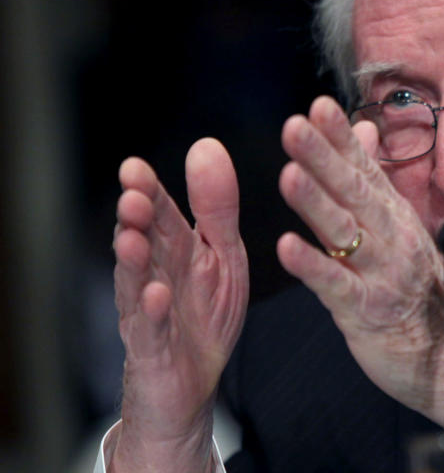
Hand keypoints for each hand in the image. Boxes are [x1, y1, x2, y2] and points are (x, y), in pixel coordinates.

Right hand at [111, 138, 247, 471]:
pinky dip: (152, 313)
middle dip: (136, 219)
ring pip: (136, 282)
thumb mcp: (223, 256)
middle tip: (132, 196)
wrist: (194, 385)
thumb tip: (206, 144)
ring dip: (133, 260)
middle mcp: (155, 275)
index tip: (134, 167)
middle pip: (143, 242)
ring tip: (132, 238)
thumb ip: (218, 208)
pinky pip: (151, 330)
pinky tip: (156, 295)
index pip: (160, 213)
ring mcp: (149, 312)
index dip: (148, 190)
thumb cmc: (205, 316)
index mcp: (176, 250)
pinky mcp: (153, 350)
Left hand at [276, 97, 443, 435]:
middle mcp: (391, 237)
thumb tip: (364, 127)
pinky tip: (288, 248)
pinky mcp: (368, 311)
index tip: (318, 106)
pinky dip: (314, 267)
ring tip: (289, 174)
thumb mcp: (401, 228)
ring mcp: (381, 273)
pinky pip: (338, 286)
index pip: (365, 168)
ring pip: (346, 231)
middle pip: (353, 191)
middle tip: (296, 126)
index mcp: (394, 216)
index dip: (341, 138)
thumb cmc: (422, 291)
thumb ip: (376, 178)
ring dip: (316, 203)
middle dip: (324, 157)